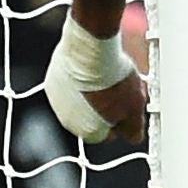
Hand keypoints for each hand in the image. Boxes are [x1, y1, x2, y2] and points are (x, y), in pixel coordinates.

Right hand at [43, 15, 144, 142]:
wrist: (90, 51)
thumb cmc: (111, 79)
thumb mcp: (135, 106)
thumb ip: (134, 128)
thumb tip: (134, 136)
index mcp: (90, 133)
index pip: (110, 133)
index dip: (122, 119)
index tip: (129, 107)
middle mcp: (70, 122)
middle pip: (93, 117)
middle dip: (106, 105)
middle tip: (120, 89)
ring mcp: (58, 102)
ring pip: (79, 101)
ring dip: (92, 92)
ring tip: (106, 75)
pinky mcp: (52, 82)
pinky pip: (67, 85)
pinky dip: (78, 79)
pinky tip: (91, 67)